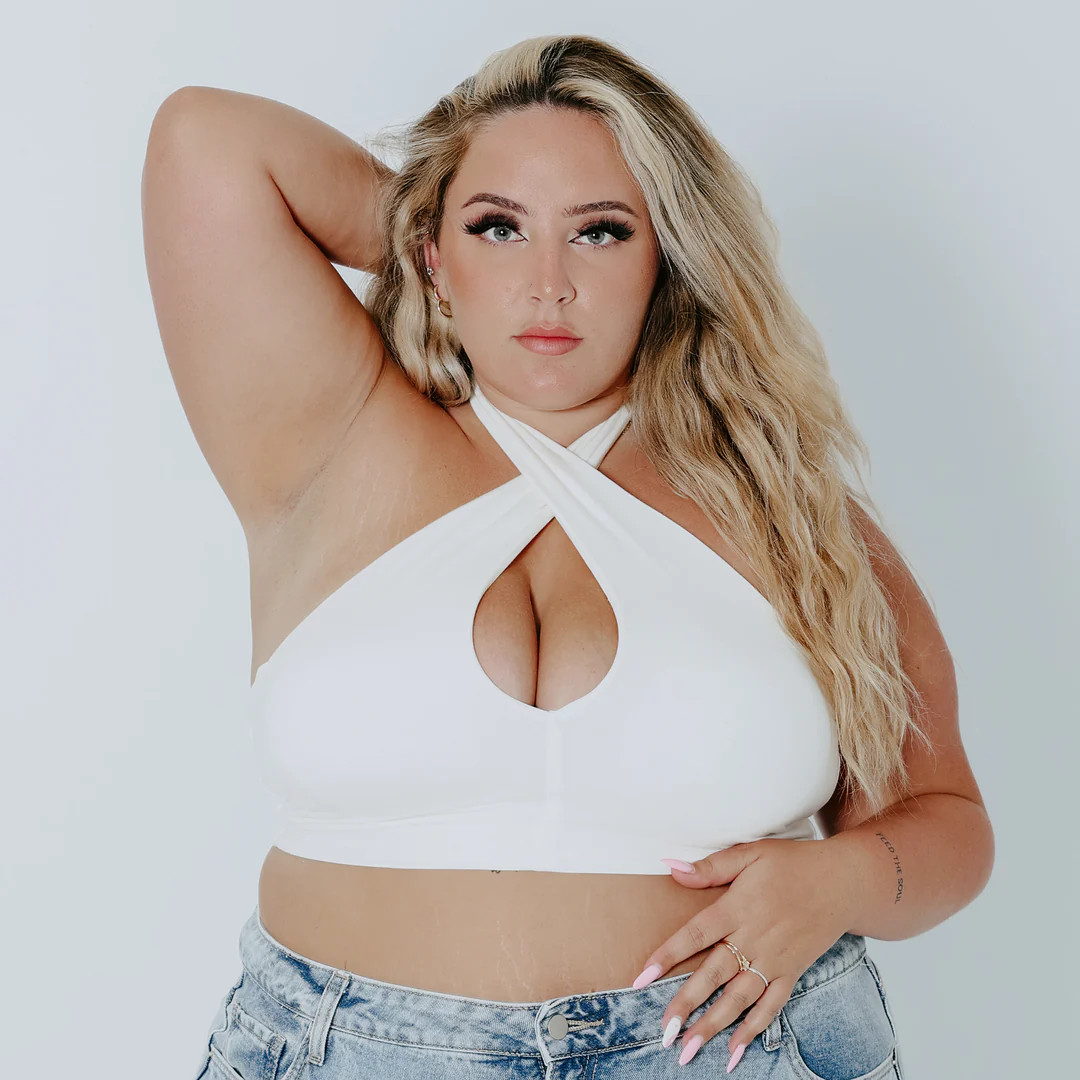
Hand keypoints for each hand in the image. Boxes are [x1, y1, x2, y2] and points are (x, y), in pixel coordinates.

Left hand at [632, 838, 853, 1068]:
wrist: (844, 882)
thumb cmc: (793, 864)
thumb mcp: (751, 854)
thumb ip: (711, 867)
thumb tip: (671, 868)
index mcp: (738, 907)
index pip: (695, 935)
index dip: (667, 956)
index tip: (642, 978)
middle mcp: (754, 938)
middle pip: (713, 975)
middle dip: (686, 1004)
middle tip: (664, 1031)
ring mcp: (775, 959)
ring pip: (739, 998)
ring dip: (713, 1025)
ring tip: (689, 1050)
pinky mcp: (793, 972)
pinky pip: (771, 1006)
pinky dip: (754, 1029)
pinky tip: (735, 1051)